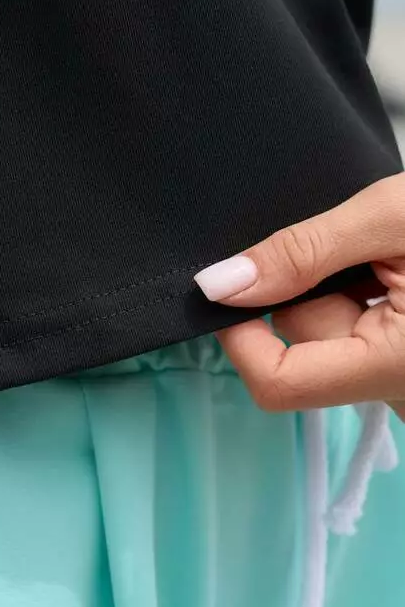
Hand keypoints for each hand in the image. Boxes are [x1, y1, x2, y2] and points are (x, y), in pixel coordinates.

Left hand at [193, 172, 404, 415]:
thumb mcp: (390, 217)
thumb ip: (304, 252)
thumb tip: (221, 285)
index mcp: (396, 368)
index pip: (279, 382)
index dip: (241, 334)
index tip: (231, 282)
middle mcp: (400, 389)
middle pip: (301, 344)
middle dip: (308, 286)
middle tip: (354, 239)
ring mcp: (403, 378)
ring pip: (328, 333)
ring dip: (336, 286)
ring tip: (381, 248)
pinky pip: (356, 330)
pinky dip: (357, 293)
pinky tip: (388, 264)